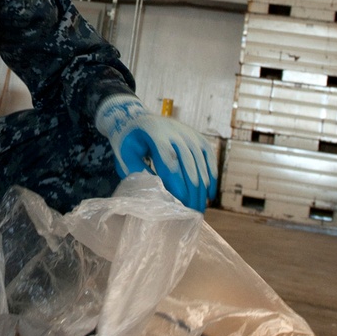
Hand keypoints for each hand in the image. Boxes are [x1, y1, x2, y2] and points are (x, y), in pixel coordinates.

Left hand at [96, 93, 216, 211]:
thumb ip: (135, 171)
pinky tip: (209, 195)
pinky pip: (209, 158)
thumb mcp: (125, 153)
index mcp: (157, 135)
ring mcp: (190, 134)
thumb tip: (152, 192)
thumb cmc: (130, 141)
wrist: (139, 118)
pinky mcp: (199, 138)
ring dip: (202, 190)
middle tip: (191, 216)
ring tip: (199, 211)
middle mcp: (177, 133)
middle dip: (192, 194)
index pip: (170, 164)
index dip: (177, 186)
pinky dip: (211, 177)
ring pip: (202, 165)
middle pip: (190, 168)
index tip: (180, 207)